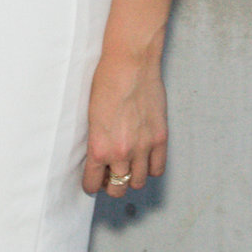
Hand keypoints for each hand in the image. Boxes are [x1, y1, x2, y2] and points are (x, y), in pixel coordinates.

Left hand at [82, 46, 166, 195]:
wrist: (130, 63)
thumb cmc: (107, 82)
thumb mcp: (92, 117)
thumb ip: (98, 141)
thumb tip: (101, 157)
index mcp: (98, 147)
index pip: (92, 183)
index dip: (91, 185)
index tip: (93, 181)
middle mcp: (121, 152)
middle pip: (117, 188)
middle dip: (112, 185)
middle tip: (110, 173)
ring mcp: (143, 147)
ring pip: (138, 182)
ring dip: (132, 178)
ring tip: (129, 166)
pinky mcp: (160, 138)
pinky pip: (157, 169)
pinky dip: (151, 168)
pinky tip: (145, 158)